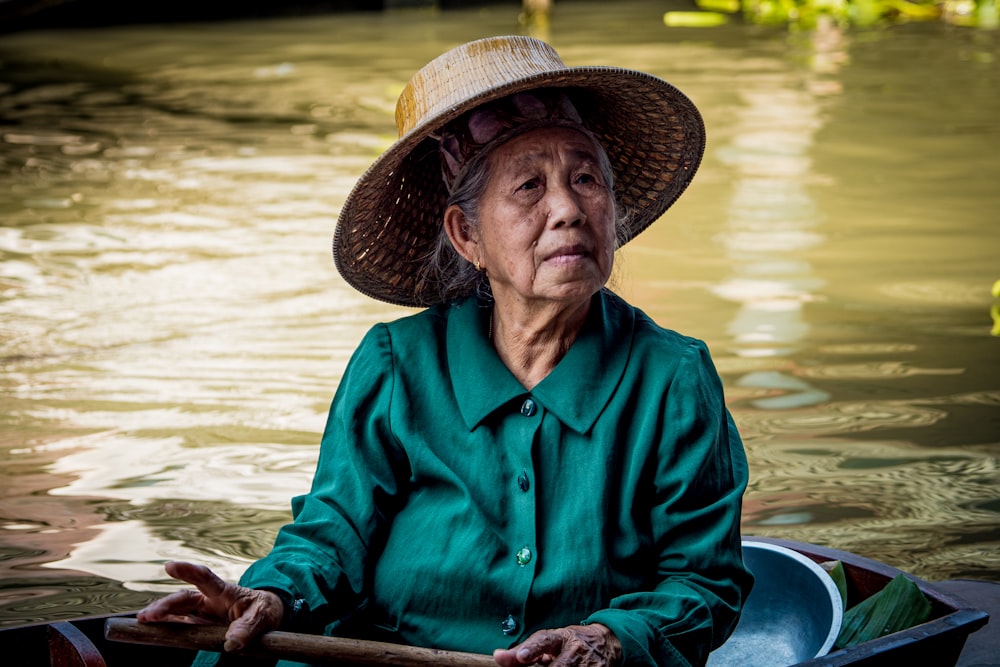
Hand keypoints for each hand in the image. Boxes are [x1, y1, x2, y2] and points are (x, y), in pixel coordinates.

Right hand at [136, 561, 283, 651]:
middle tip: (148, 615)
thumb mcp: (262, 617)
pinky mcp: (199, 626)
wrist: (266, 617)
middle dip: (165, 604)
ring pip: (177, 612)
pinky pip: (180, 626)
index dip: (188, 571)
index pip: (205, 578)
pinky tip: (154, 630)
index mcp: (224, 592)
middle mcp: (209, 601)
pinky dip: (167, 627)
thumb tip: (231, 643)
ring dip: (160, 616)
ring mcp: (202, 613)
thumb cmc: (264, 611)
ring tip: (143, 621)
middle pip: (184, 598)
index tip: (169, 566)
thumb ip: (248, 627)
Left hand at [493, 624, 621, 666]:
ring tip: (552, 665)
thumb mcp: (551, 641)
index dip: (532, 649)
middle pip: (558, 666)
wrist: (607, 642)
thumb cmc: (572, 642)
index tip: (521, 656)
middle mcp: (575, 650)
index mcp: (560, 637)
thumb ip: (525, 650)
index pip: (544, 641)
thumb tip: (498, 657)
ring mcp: (588, 665)